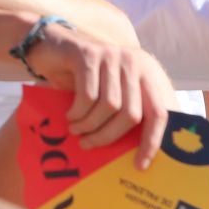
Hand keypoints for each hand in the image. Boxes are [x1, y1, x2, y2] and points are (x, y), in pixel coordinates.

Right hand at [24, 25, 174, 170]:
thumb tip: (131, 154)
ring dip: (90, 125)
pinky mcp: (89, 55)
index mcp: (145, 74)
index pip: (159, 113)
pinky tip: (70, 116)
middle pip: (131, 113)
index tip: (139, 165)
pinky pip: (88, 95)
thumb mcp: (107, 92)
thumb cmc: (80, 76)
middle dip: (108, 136)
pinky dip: (78, 112)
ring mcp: (112, 56)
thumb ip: (122, 111)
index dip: (151, 141)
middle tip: (89, 145)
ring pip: (109, 106)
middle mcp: (133, 63)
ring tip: (76, 131)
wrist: (50, 43)